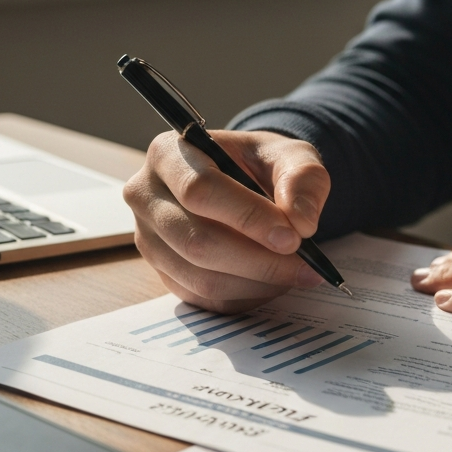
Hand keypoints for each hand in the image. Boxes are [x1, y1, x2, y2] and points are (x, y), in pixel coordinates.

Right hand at [123, 130, 329, 312]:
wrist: (247, 181)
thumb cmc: (262, 164)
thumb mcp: (291, 155)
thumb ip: (302, 179)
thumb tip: (301, 222)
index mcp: (169, 153)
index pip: (199, 190)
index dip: (248, 217)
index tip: (293, 237)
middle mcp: (146, 196)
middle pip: (197, 241)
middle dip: (258, 260)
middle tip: (305, 265)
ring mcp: (149, 239)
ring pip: (201, 277)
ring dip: (257, 282)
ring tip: (297, 272)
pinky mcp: (163, 272)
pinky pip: (205, 298)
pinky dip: (247, 295)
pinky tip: (276, 281)